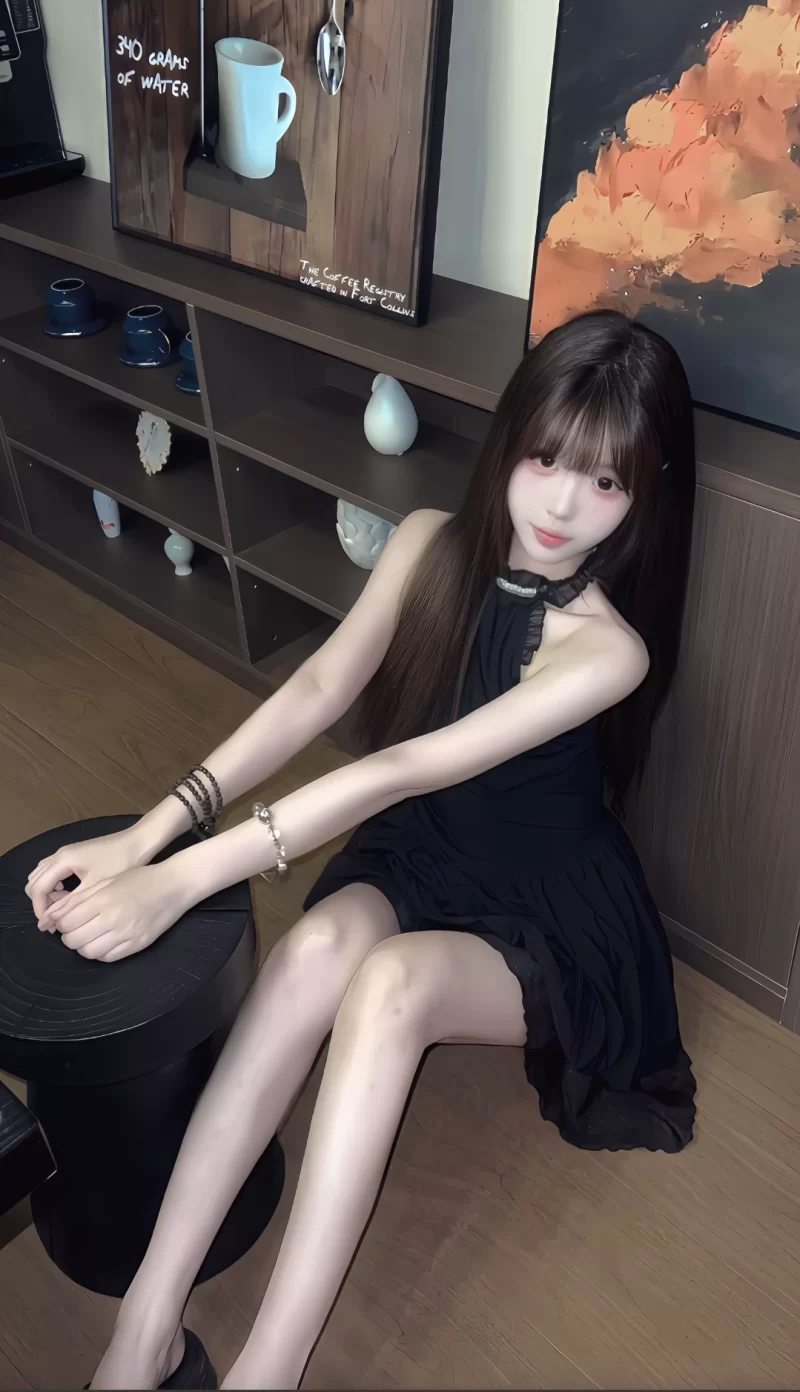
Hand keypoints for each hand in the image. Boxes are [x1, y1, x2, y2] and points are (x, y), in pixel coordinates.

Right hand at [25, 826, 151, 926]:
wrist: (139, 842)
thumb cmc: (120, 863)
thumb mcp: (93, 887)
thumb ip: (68, 904)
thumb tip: (46, 922)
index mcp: (62, 860)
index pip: (37, 889)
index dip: (40, 910)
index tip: (49, 927)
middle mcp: (59, 854)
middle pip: (35, 882)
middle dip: (42, 902)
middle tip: (58, 918)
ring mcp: (66, 853)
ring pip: (43, 877)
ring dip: (49, 894)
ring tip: (67, 909)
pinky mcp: (74, 855)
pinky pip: (54, 872)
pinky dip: (56, 886)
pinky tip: (73, 897)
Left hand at [38, 862, 192, 961]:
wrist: (174, 885)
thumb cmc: (140, 878)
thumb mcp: (107, 882)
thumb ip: (79, 899)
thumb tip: (52, 916)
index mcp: (103, 900)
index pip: (66, 922)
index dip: (60, 922)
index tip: (67, 919)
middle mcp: (113, 920)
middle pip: (74, 940)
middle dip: (69, 935)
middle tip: (76, 927)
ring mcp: (126, 935)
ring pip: (88, 952)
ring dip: (83, 946)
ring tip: (90, 934)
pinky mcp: (137, 945)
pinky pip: (107, 958)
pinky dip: (100, 952)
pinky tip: (104, 940)